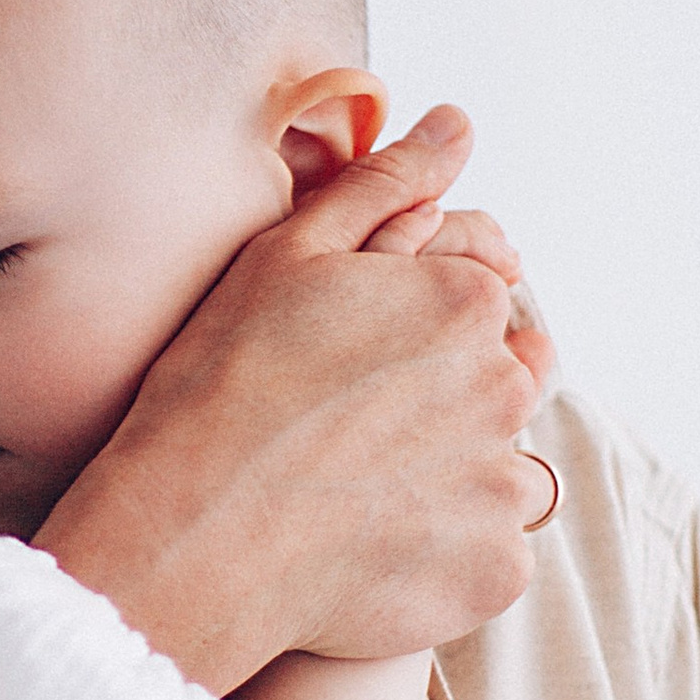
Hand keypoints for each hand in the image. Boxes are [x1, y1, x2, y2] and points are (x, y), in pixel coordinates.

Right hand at [37, 107, 556, 695]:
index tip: (355, 367)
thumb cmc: (222, 384)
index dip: (418, 330)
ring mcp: (503, 487)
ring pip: (508, 474)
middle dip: (454, 400)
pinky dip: (448, 557)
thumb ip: (388, 186)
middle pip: (509, 384)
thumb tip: (457, 126)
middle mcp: (504, 391)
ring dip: (460, 479)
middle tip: (357, 432)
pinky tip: (372, 552)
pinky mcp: (491, 574)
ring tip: (364, 497)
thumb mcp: (290, 256)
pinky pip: (491, 557)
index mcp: (466, 303)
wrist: (190, 535)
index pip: (486, 304)